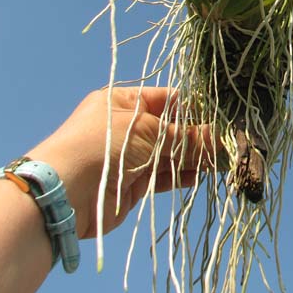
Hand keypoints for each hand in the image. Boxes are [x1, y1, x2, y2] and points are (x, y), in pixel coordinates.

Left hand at [28, 87, 217, 238]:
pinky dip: (182, 175)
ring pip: (169, 154)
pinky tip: (202, 173)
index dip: (193, 108)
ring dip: (193, 157)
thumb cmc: (103, 145)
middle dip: (198, 136)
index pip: (167, 99)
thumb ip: (186, 139)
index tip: (220, 117)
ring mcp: (130, 157)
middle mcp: (127, 127)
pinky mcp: (132, 184)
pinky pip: (163, 176)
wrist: (65, 193)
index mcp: (124, 102)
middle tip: (228, 142)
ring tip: (222, 159)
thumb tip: (220, 137)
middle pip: (171, 129)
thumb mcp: (147, 133)